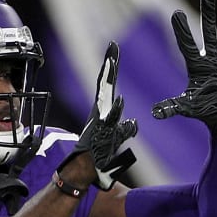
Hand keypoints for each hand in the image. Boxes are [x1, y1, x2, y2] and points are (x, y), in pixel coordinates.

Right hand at [60, 42, 137, 190]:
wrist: (83, 170)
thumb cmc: (98, 156)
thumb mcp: (117, 140)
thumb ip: (125, 130)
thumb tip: (133, 122)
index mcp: (104, 111)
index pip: (110, 85)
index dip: (112, 68)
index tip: (114, 52)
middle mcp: (100, 112)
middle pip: (107, 83)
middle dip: (110, 64)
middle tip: (113, 46)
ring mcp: (100, 120)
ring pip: (106, 95)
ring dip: (109, 79)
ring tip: (113, 61)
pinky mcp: (100, 131)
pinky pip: (109, 118)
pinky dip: (115, 110)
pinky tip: (120, 100)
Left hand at [152, 0, 216, 134]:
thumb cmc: (207, 115)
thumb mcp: (188, 109)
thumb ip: (172, 108)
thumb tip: (154, 113)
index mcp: (196, 67)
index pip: (186, 45)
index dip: (182, 30)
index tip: (176, 12)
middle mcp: (212, 59)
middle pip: (208, 32)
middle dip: (208, 13)